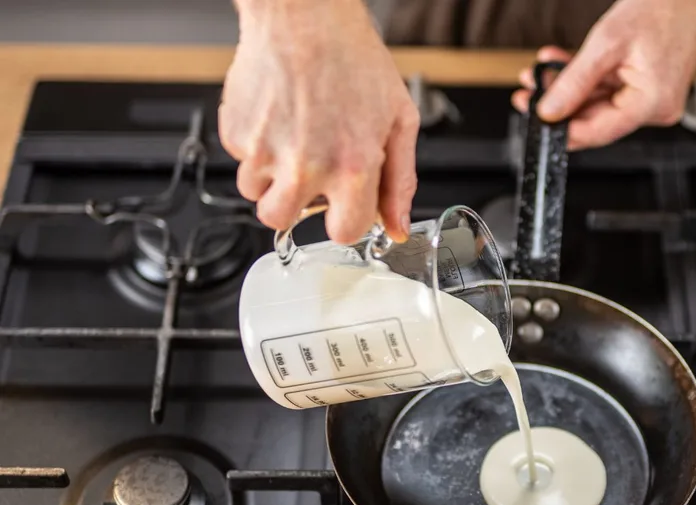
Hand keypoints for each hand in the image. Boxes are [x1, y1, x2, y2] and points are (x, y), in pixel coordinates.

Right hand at [220, 0, 418, 243]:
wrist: (304, 17)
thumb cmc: (353, 59)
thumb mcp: (399, 120)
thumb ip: (399, 181)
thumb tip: (396, 225)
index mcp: (351, 167)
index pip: (342, 233)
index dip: (343, 218)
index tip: (342, 205)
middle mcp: (305, 166)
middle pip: (283, 221)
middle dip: (297, 203)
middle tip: (310, 170)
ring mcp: (265, 152)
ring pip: (256, 196)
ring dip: (272, 178)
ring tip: (294, 139)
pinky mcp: (236, 134)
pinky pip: (241, 162)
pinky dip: (256, 148)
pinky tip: (278, 119)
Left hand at [512, 0, 695, 150]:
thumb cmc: (663, 8)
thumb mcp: (606, 44)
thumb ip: (574, 82)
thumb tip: (550, 111)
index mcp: (652, 104)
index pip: (599, 132)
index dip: (564, 130)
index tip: (536, 121)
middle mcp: (656, 109)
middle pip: (596, 120)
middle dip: (561, 106)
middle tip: (528, 94)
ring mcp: (652, 100)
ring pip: (598, 105)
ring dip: (569, 90)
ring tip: (541, 73)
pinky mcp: (647, 89)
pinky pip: (609, 92)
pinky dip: (586, 80)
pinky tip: (562, 66)